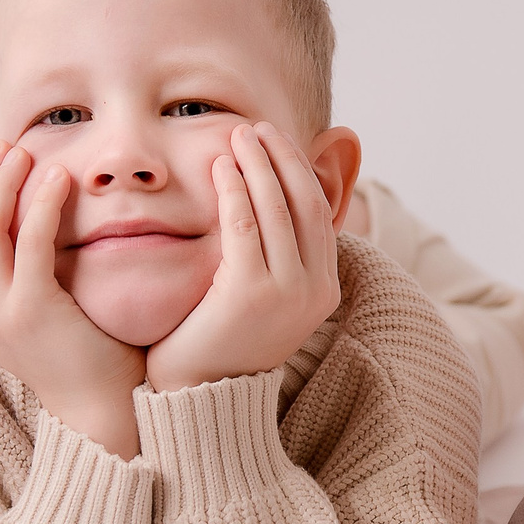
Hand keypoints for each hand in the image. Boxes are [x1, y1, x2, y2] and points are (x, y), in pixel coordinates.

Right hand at [0, 143, 145, 455]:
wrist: (104, 409)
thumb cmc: (85, 353)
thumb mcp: (43, 303)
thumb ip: (24, 260)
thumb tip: (15, 216)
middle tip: (6, 145)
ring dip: (2, 185)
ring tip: (27, 153)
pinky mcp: (32, 313)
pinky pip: (27, 247)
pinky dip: (38, 206)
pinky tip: (58, 180)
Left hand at [144, 122, 340, 393]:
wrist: (199, 394)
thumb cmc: (222, 341)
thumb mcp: (264, 297)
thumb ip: (277, 257)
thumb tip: (274, 202)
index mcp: (325, 291)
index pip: (319, 214)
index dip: (299, 171)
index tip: (275, 142)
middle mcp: (315, 291)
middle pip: (304, 204)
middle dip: (281, 158)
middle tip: (256, 129)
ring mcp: (287, 293)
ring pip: (277, 209)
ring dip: (257, 164)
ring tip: (237, 136)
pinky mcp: (250, 293)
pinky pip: (245, 226)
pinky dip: (234, 190)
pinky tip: (219, 167)